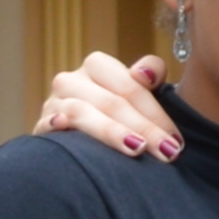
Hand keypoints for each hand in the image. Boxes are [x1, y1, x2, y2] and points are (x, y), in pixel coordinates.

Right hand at [40, 50, 176, 155]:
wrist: (85, 137)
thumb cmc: (122, 113)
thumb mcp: (139, 91)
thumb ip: (151, 73)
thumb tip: (145, 75)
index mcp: (97, 66)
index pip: (129, 86)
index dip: (155, 113)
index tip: (177, 141)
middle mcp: (72, 80)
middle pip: (111, 102)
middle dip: (143, 128)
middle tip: (168, 152)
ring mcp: (54, 103)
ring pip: (83, 112)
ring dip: (111, 132)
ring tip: (136, 149)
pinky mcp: (41, 126)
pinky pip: (47, 124)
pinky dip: (56, 125)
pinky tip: (65, 128)